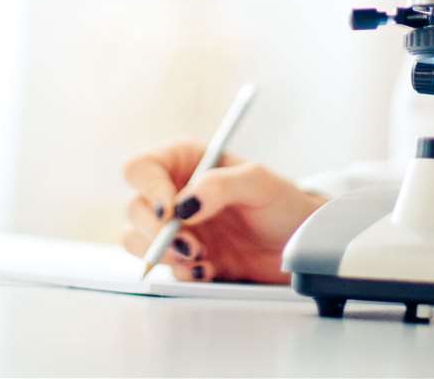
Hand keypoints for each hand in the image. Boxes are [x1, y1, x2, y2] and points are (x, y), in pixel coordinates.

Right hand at [120, 141, 327, 283]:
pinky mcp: (184, 258)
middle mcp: (173, 192)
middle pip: (134, 208)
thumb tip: (184, 205)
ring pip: (137, 240)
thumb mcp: (259, 183)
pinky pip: (164, 268)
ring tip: (201, 259)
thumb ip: (221, 185)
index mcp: (185, 162)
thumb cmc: (282, 203)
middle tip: (190, 245)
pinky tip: (209, 270)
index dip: (148, 188)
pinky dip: (182, 272)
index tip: (170, 210)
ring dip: (163, 254)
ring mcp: (177, 228)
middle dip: (156, 230)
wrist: (299, 245)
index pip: (141, 168)